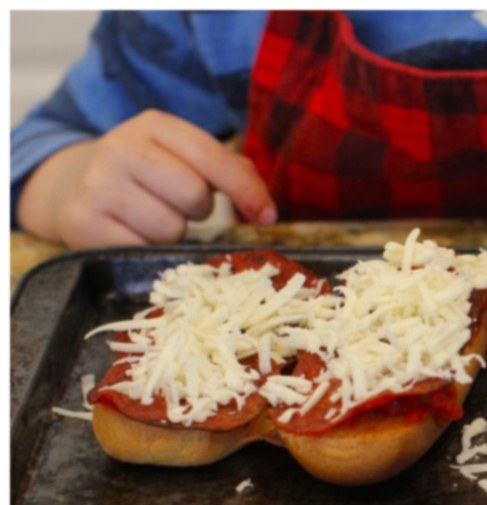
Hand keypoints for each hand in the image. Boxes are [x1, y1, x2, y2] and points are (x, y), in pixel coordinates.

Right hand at [16, 109, 276, 246]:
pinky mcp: (86, 224)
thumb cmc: (147, 179)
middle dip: (197, 210)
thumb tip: (265, 208)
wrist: (75, 190)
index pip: (210, 155)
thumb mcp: (182, 160)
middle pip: (193, 194)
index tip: (268, 215)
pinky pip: (143, 252)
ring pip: (170, 228)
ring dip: (172, 235)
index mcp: (152, 125)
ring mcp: (99, 185)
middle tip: (178, 207)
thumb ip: (229, 172)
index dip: (244, 189)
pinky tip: (133, 236)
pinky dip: (148, 252)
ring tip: (151, 220)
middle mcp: (120, 147)